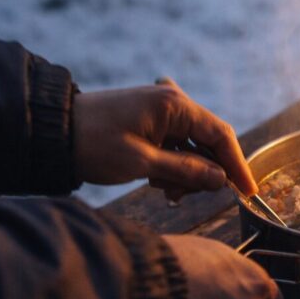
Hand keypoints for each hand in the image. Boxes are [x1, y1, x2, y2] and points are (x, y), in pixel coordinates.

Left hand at [72, 78, 256, 197]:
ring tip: (159, 189)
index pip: (220, 135)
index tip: (248, 192)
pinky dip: (170, 164)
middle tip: (180, 197)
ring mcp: (160, 110)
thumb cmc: (94, 144)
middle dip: (201, 173)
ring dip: (182, 172)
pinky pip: (174, 144)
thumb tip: (221, 180)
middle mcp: (172, 102)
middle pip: (207, 142)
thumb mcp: (142, 163)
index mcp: (174, 105)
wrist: (52, 133)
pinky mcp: (149, 120)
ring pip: (191, 146)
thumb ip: (186, 171)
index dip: (237, 165)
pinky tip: (154, 179)